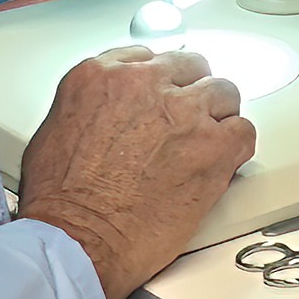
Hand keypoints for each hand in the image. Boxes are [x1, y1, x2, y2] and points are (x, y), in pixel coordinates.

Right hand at [15, 45, 256, 298]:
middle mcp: (145, 84)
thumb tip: (106, 117)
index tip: (163, 94)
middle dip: (190, 92)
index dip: (160, 82)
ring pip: (222, 93)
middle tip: (187, 119)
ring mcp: (184, 112)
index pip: (148, 58)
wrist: (78, 240)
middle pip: (189, 68)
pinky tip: (224, 162)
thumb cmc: (59, 203)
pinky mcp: (213, 146)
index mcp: (101, 76)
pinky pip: (243, 131)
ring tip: (207, 141)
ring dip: (217, 116)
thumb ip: (91, 108)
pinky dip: (236, 146)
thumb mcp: (55, 132)